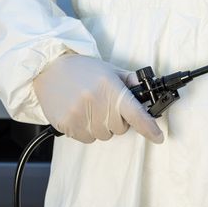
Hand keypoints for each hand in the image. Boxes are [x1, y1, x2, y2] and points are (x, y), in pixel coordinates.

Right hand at [32, 53, 163, 143]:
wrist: (48, 67)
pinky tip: (79, 114)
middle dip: (116, 120)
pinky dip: (86, 130)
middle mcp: (96, 102)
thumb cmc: (81, 68)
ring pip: (103, 135)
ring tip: (89, 108)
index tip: (158, 137)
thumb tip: (147, 90)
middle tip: (104, 105)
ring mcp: (80, 115)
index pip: (135, 114)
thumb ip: (129, 81)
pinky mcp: (67, 124)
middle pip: (120, 128)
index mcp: (110, 88)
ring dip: (101, 126)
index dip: (149, 128)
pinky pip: (87, 139)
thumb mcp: (108, 69)